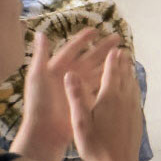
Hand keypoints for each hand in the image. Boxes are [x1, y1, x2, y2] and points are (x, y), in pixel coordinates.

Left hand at [14, 29, 124, 160]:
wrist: (45, 130)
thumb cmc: (39, 103)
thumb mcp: (37, 76)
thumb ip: (41, 55)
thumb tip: (41, 33)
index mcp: (57, 68)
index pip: (72, 49)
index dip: (83, 40)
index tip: (96, 30)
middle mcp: (69, 76)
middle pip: (89, 57)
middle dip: (103, 48)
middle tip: (118, 38)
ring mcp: (79, 88)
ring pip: (97, 70)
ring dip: (109, 62)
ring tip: (123, 54)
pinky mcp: (86, 99)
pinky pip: (100, 86)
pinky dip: (110, 79)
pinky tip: (120, 74)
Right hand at [68, 47, 143, 160]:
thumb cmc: (95, 146)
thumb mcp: (80, 122)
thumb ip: (76, 97)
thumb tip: (70, 74)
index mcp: (109, 99)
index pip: (111, 74)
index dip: (112, 60)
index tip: (114, 49)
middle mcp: (125, 101)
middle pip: (125, 77)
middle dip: (123, 63)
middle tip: (123, 51)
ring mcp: (133, 110)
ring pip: (133, 86)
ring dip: (130, 74)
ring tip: (129, 65)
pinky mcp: (137, 119)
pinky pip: (136, 97)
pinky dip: (134, 88)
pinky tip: (133, 90)